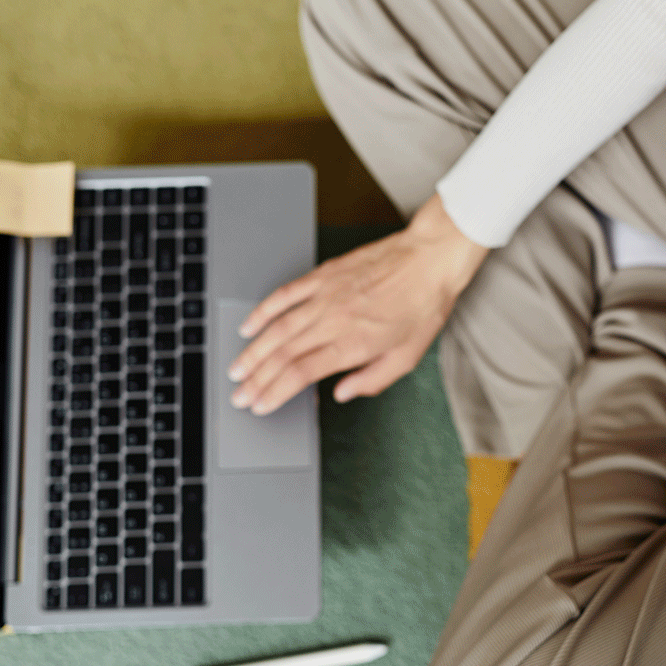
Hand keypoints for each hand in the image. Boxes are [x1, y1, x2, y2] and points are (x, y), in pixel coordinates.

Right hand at [228, 193, 488, 413]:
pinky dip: (264, 311)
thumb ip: (371, 380)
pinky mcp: (323, 276)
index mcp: (353, 344)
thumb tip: (341, 394)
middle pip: (283, 355)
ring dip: (253, 352)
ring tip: (237, 370)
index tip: (260, 405)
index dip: (275, 393)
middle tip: (239, 396)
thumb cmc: (423, 305)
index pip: (301, 374)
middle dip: (256, 379)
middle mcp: (334, 321)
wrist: (429, 259)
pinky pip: (285, 295)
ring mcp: (325, 296)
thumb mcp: (407, 357)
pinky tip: (250, 326)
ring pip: (278, 328)